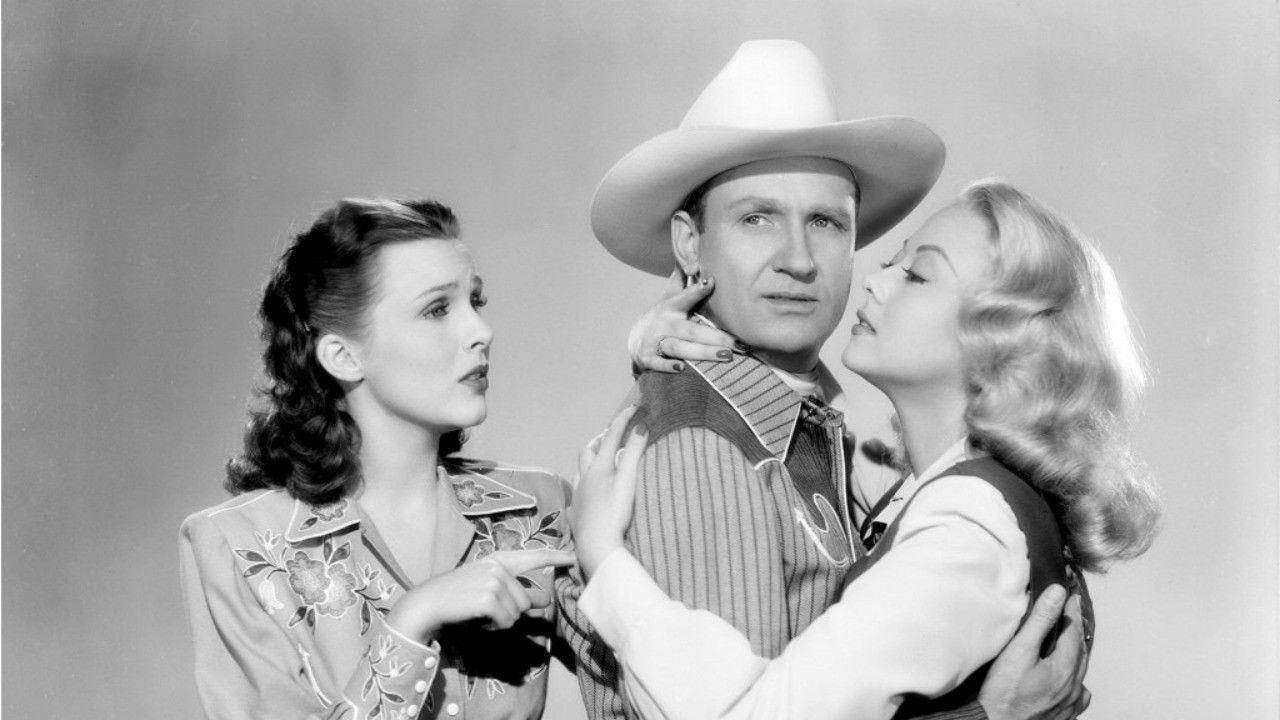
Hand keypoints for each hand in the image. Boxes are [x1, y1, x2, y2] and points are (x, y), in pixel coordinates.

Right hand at [385, 548, 575, 642]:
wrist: (428, 603)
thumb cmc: (457, 598)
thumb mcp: (485, 584)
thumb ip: (511, 587)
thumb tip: (542, 601)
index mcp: (498, 559)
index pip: (533, 556)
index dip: (555, 557)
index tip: (573, 558)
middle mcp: (498, 566)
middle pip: (527, 599)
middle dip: (513, 612)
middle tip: (487, 611)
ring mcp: (494, 580)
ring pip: (517, 613)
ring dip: (501, 620)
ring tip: (479, 613)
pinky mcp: (489, 597)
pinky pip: (506, 622)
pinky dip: (493, 626)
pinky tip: (476, 618)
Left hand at [569, 405, 647, 577]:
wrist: (596, 547)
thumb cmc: (614, 514)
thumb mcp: (628, 481)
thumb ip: (634, 453)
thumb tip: (641, 427)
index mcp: (598, 467)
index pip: (611, 436)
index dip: (623, 419)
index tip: (635, 407)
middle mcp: (584, 478)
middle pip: (588, 451)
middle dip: (600, 439)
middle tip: (612, 436)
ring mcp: (578, 497)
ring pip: (580, 471)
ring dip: (590, 461)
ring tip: (601, 461)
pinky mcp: (577, 514)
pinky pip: (578, 493)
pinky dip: (585, 485)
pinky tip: (590, 492)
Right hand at [628, 270, 736, 372]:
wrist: (635, 341)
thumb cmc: (662, 318)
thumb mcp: (668, 297)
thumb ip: (682, 279)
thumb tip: (693, 253)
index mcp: (670, 307)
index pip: (684, 297)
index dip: (696, 290)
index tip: (711, 283)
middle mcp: (664, 324)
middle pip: (691, 331)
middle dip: (714, 337)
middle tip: (737, 344)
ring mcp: (654, 342)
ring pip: (679, 348)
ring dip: (702, 353)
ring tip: (725, 356)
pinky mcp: (647, 359)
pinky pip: (658, 364)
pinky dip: (668, 366)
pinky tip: (682, 369)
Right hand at [979, 585, 1091, 719]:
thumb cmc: (1004, 694)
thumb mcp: (1020, 650)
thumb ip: (1040, 620)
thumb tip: (1057, 594)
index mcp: (1065, 667)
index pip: (1074, 631)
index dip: (1072, 610)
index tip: (1071, 596)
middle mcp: (1072, 686)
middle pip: (1080, 651)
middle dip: (1076, 629)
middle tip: (1072, 612)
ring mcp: (1069, 703)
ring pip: (1081, 672)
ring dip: (1077, 653)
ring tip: (1071, 641)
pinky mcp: (1063, 715)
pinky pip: (1078, 695)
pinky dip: (1076, 682)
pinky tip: (1070, 681)